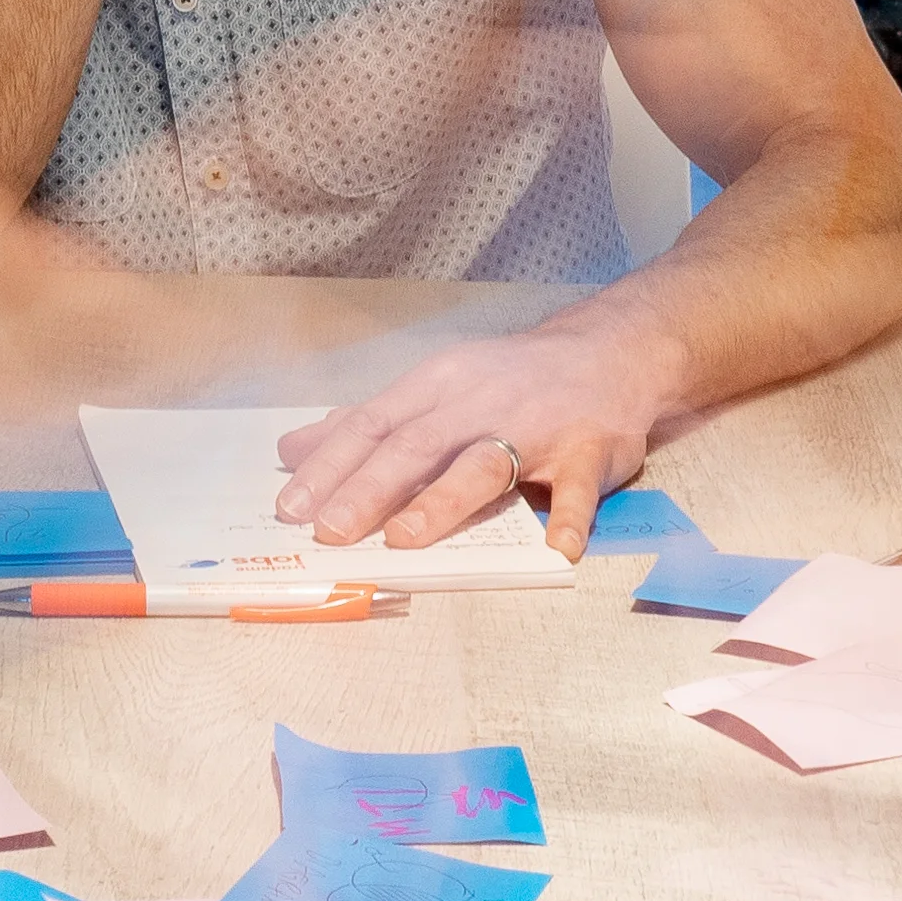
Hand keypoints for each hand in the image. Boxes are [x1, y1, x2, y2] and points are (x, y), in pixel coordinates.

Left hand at [272, 318, 681, 552]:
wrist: (611, 353)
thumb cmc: (511, 379)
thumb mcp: (435, 387)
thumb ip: (369, 422)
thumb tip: (294, 448)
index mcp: (438, 386)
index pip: (374, 424)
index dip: (331, 465)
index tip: (290, 506)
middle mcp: (480, 403)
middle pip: (417, 445)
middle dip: (369, 488)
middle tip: (330, 530)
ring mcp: (537, 427)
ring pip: (483, 463)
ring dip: (442, 501)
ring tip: (404, 538)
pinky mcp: (589, 451)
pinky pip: (579, 487)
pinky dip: (570, 517)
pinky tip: (556, 548)